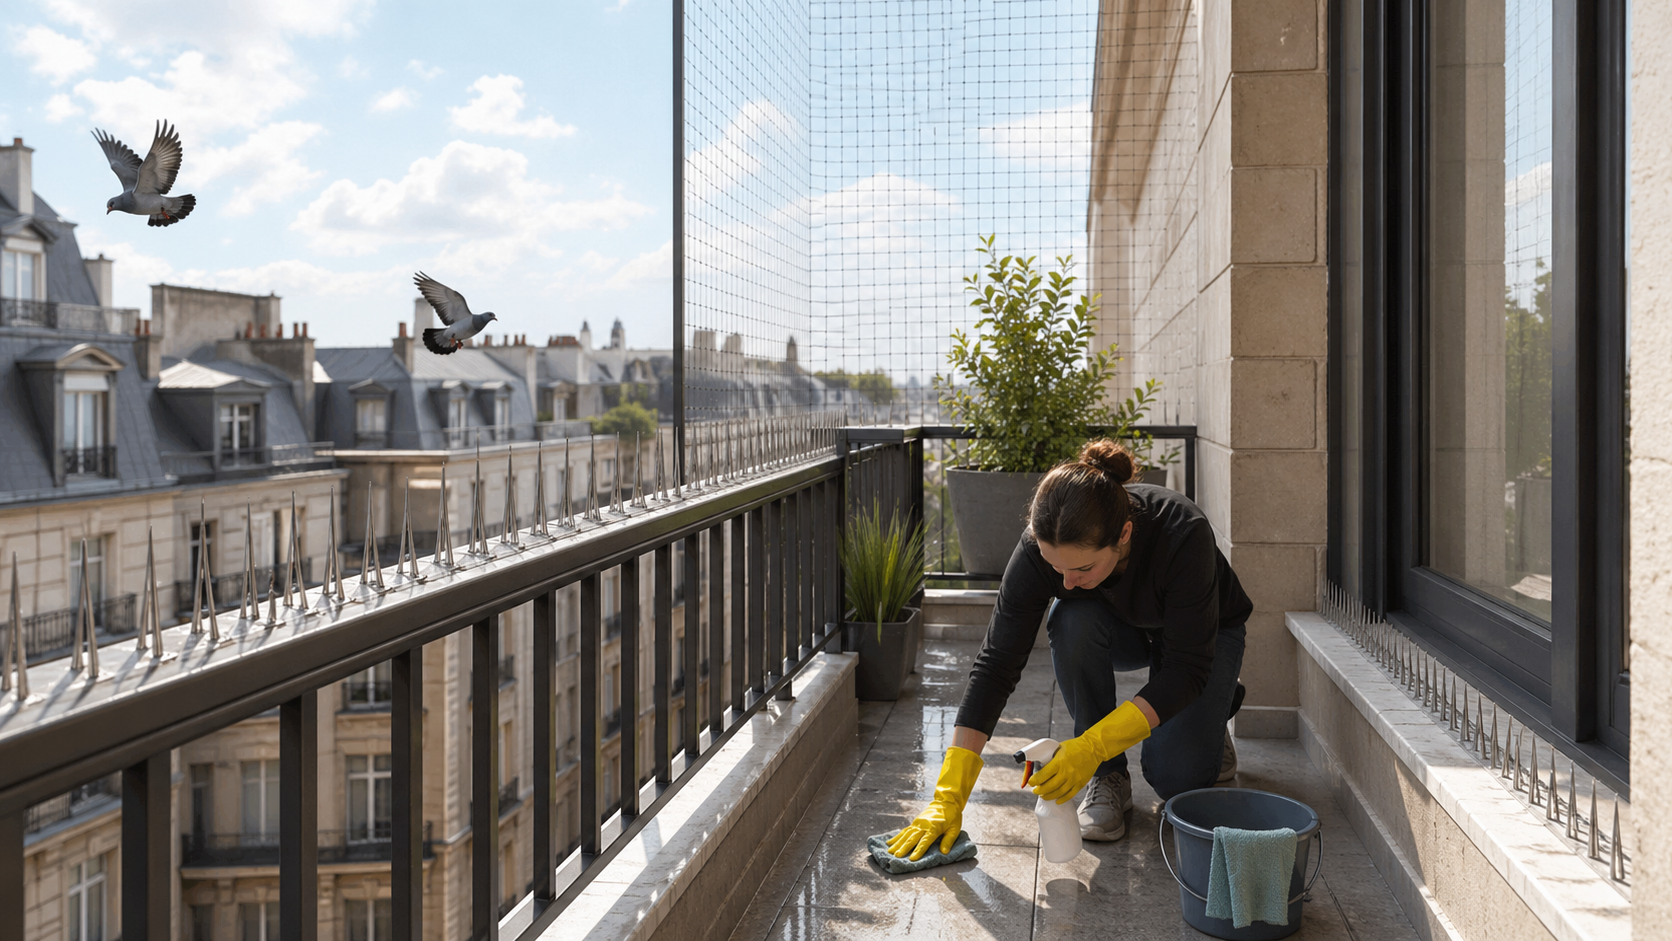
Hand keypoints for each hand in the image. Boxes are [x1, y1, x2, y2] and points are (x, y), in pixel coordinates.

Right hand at [887, 745, 983, 860]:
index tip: (912, 859)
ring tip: (890, 851)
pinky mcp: (915, 822)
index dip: (919, 850)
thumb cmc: (952, 816)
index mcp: (934, 827)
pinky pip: (905, 830)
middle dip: (904, 848)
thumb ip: (948, 841)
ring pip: (906, 834)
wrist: (946, 801)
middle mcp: (923, 825)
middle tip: (897, 856)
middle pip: (912, 838)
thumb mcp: (955, 829)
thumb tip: (944, 852)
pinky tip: (890, 842)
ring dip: (897, 843)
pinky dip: (897, 837)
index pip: (925, 841)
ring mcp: (918, 823)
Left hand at [1029, 700, 1151, 803]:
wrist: (1094, 748)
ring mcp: (1074, 779)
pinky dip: (1062, 799)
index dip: (1034, 781)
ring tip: (1043, 795)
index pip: (1043, 775)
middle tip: (1035, 791)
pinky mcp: (1081, 783)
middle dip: (1040, 791)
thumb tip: (1039, 763)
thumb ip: (1051, 757)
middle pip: (1049, 787)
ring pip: (1059, 793)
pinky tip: (1056, 800)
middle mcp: (1066, 772)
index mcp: (1059, 762)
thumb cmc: (1075, 746)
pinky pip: (1070, 795)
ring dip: (1049, 796)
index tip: (1030, 782)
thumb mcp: (1059, 748)